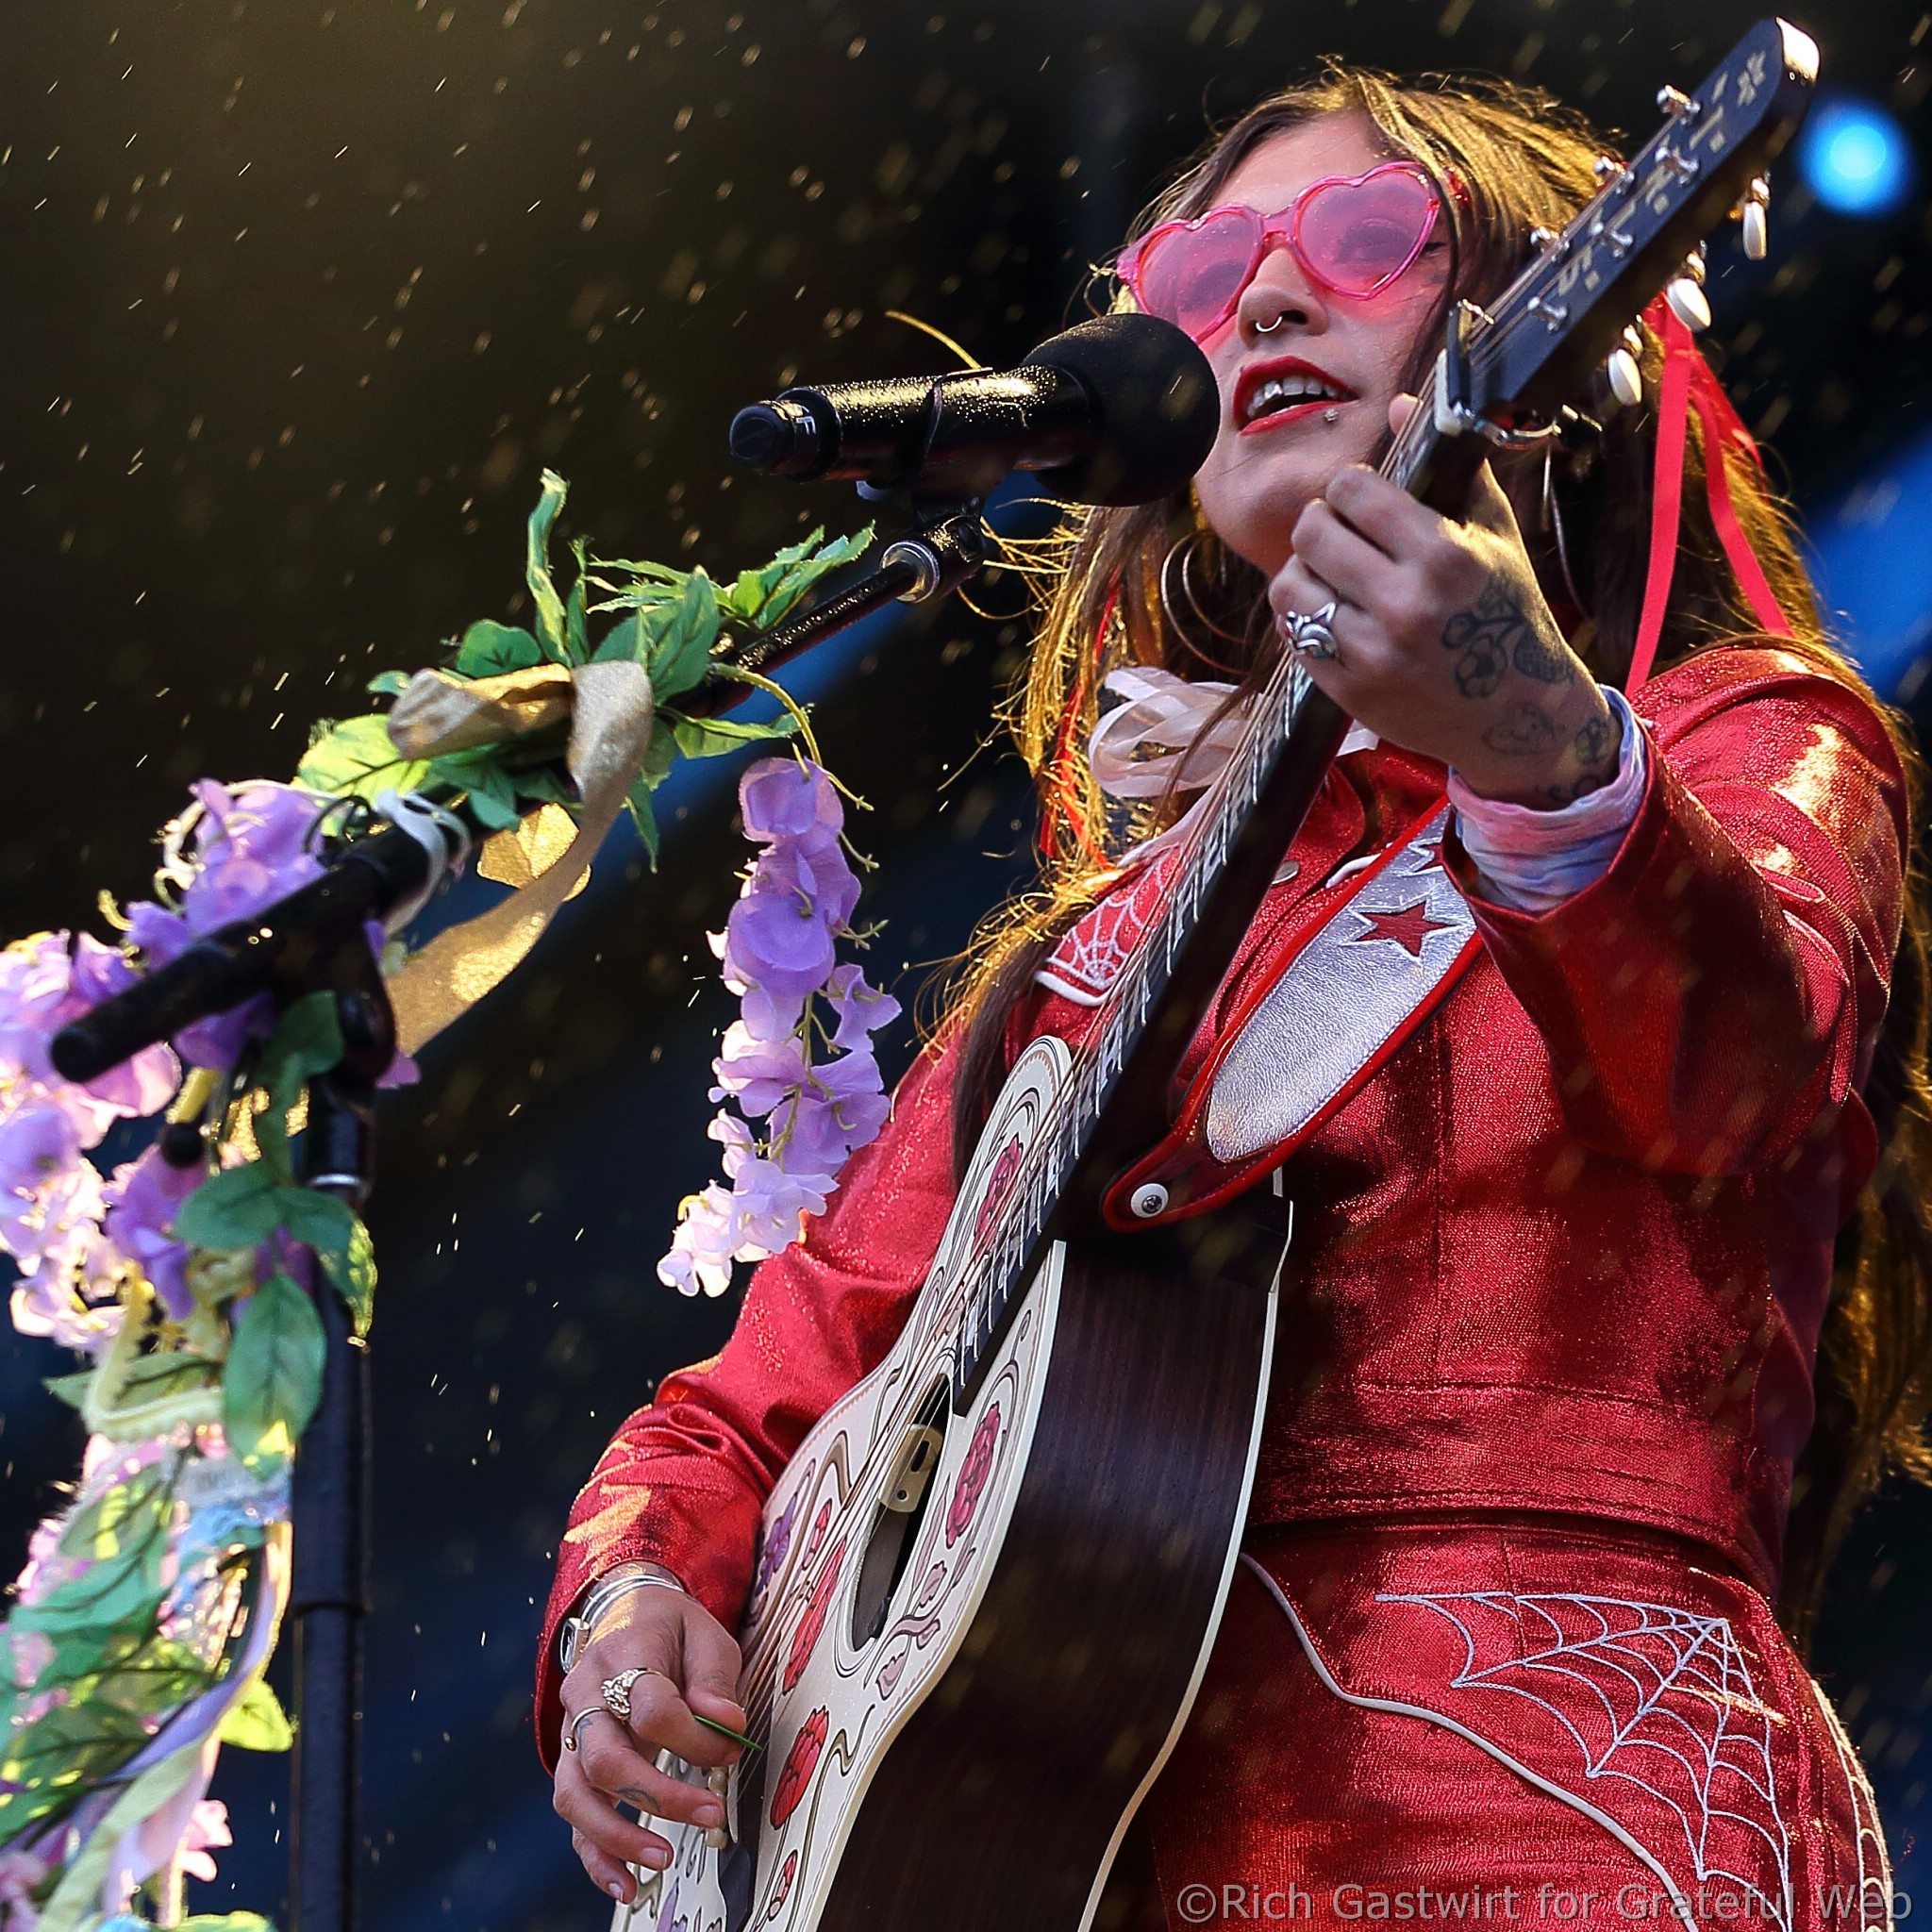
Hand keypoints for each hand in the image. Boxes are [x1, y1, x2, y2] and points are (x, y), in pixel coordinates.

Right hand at [552, 1585, 747, 1907]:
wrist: (623, 1614)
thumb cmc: (672, 1630)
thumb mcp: (706, 1633)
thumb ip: (716, 1679)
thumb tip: (729, 1724)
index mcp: (624, 1656)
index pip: (652, 1709)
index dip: (695, 1736)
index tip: (731, 1746)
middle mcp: (587, 1697)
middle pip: (605, 1760)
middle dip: (657, 1797)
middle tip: (709, 1814)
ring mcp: (572, 1734)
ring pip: (575, 1795)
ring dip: (618, 1835)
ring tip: (662, 1861)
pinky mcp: (572, 1763)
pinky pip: (573, 1817)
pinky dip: (595, 1856)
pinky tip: (626, 1885)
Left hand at [1269, 397, 1620, 806]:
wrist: (1516, 717)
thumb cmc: (1507, 614)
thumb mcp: (1495, 536)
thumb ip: (1451, 469)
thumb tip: (1401, 403)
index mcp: (1444, 557)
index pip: (1353, 490)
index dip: (1349, 487)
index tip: (1360, 499)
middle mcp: (1404, 605)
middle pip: (1312, 531)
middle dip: (1321, 523)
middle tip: (1338, 532)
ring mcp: (1372, 653)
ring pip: (1291, 584)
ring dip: (1304, 572)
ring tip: (1330, 574)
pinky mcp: (1348, 691)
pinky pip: (1294, 633)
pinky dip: (1305, 616)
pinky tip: (1331, 612)